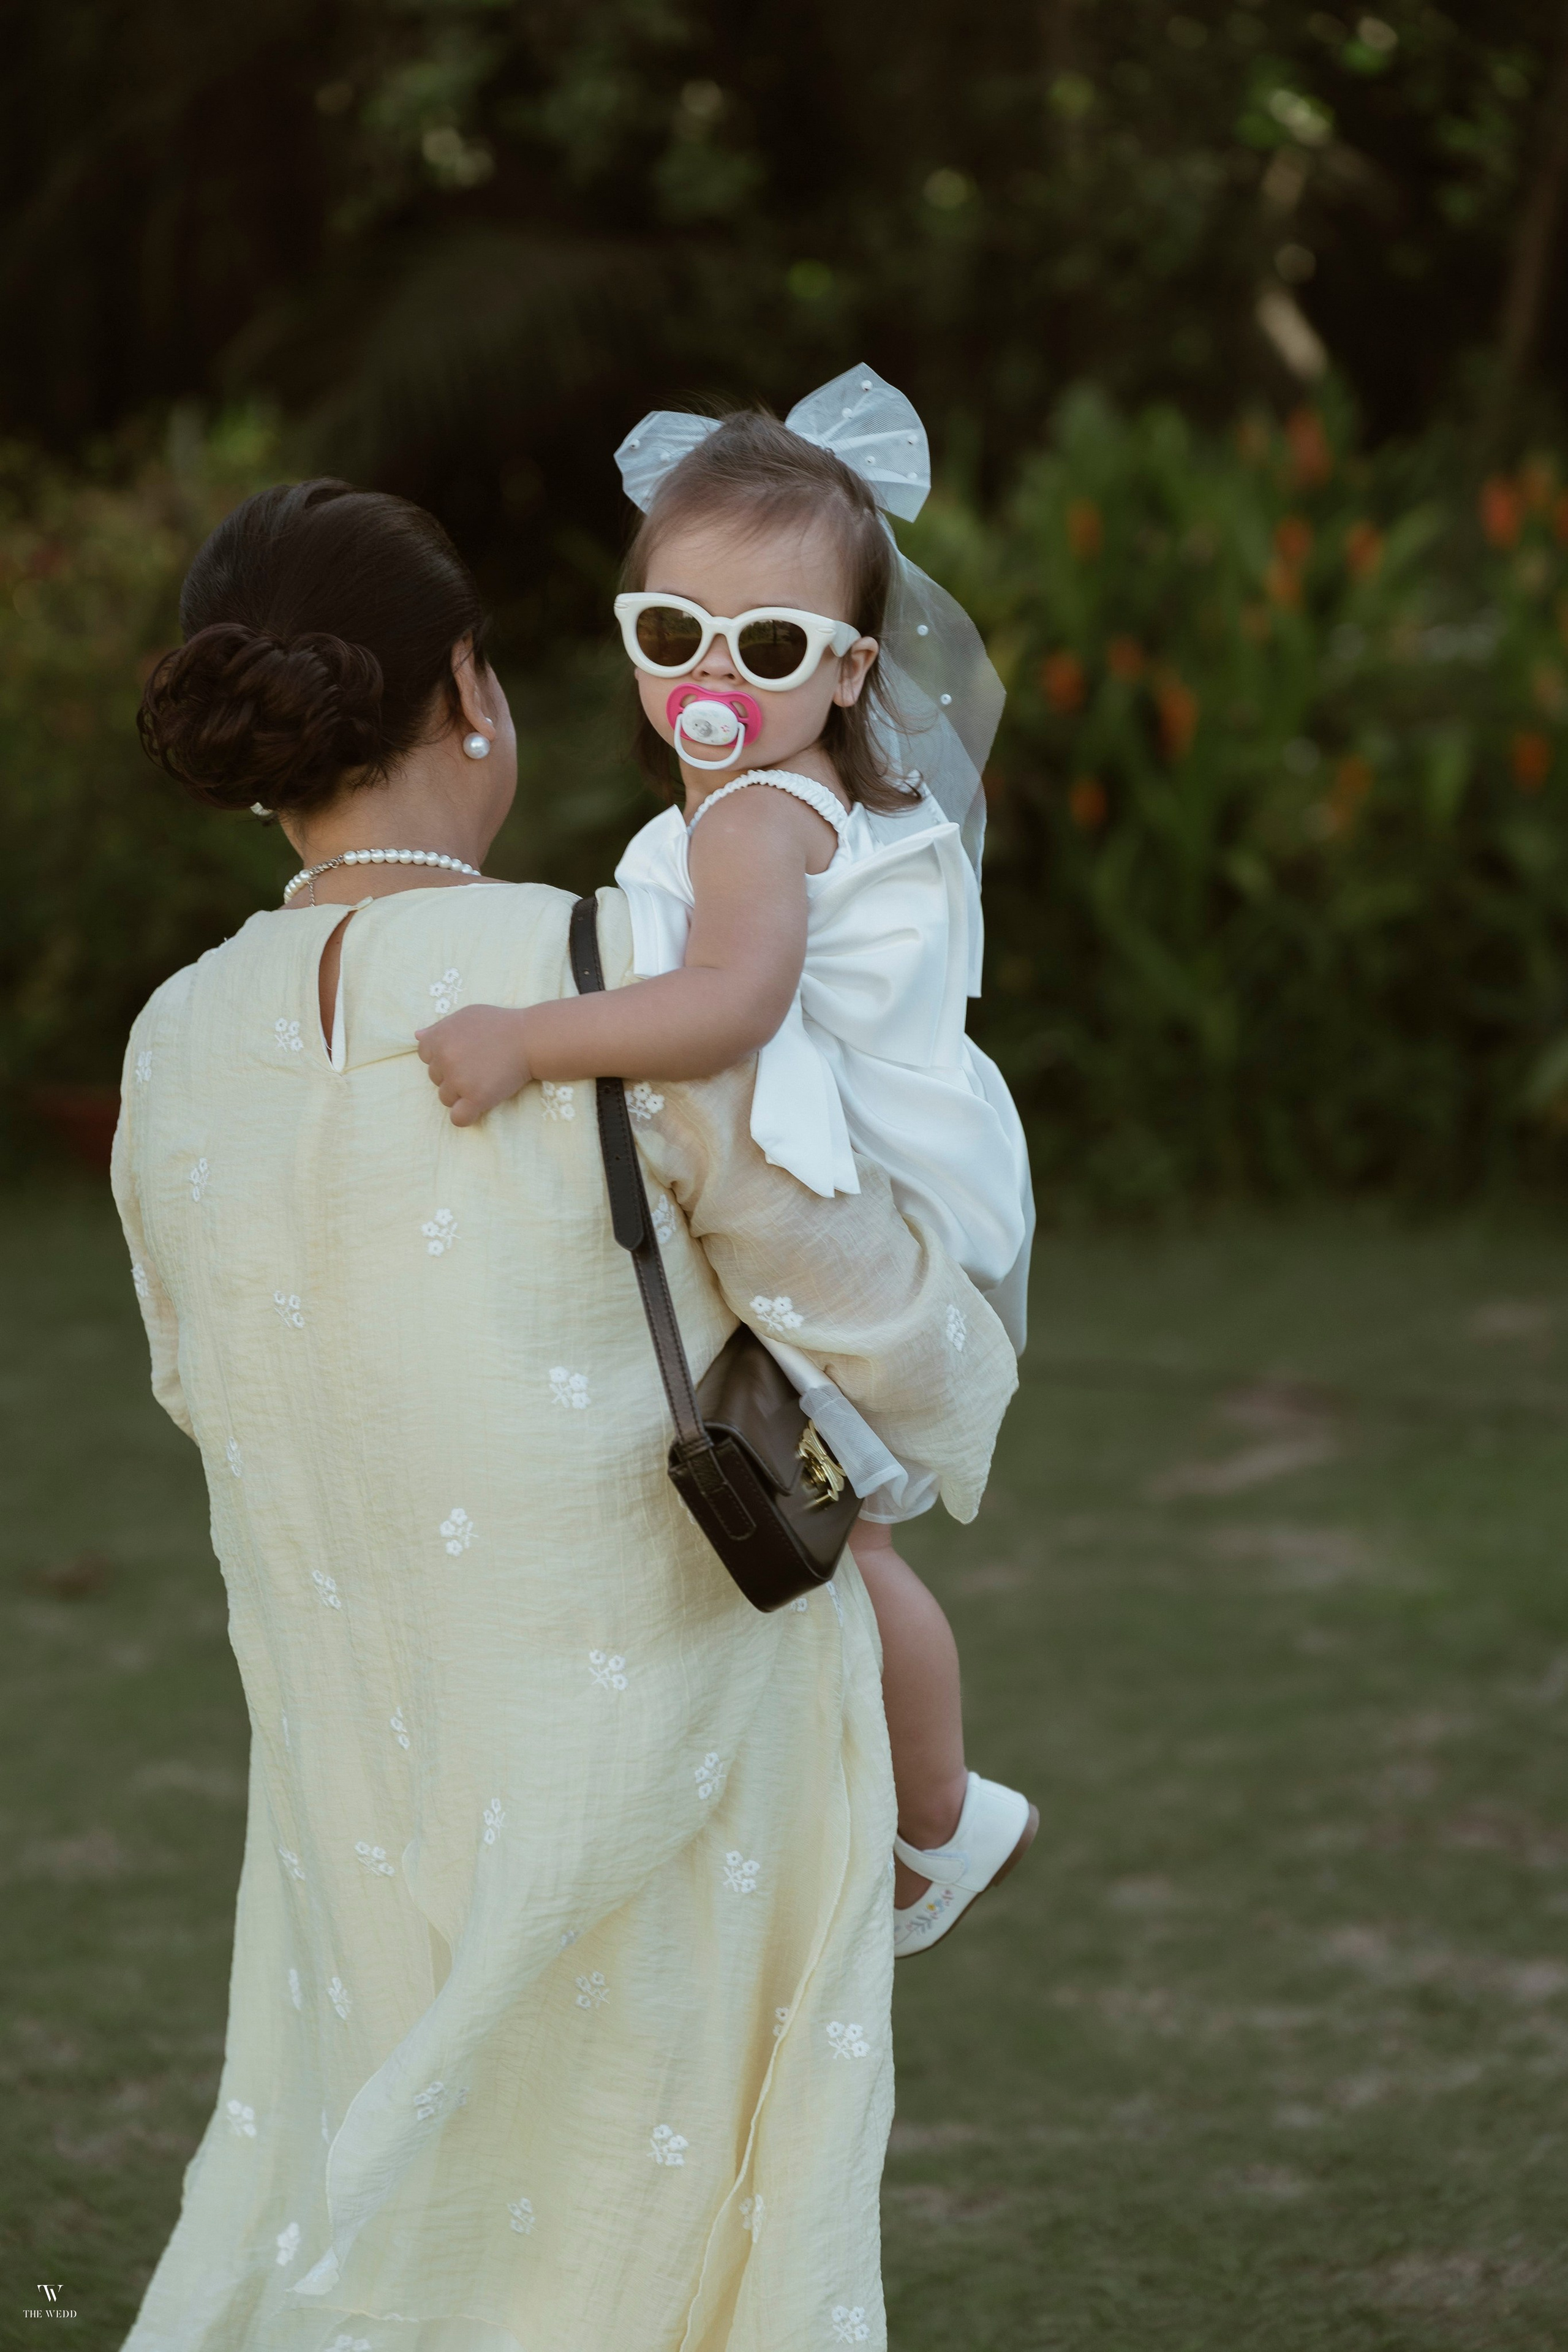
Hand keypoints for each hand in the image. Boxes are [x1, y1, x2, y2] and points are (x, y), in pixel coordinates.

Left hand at [415, 1004, 533, 1126]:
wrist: (530, 1039)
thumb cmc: (500, 1024)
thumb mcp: (466, 1016)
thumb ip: (440, 1027)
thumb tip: (417, 1036)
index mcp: (440, 1037)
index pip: (425, 1055)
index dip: (442, 1057)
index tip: (462, 1055)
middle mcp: (445, 1057)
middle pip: (435, 1078)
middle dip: (453, 1075)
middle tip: (477, 1067)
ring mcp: (459, 1079)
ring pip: (445, 1098)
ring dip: (461, 1094)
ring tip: (483, 1081)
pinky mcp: (476, 1097)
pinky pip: (458, 1118)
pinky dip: (466, 1116)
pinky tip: (478, 1106)